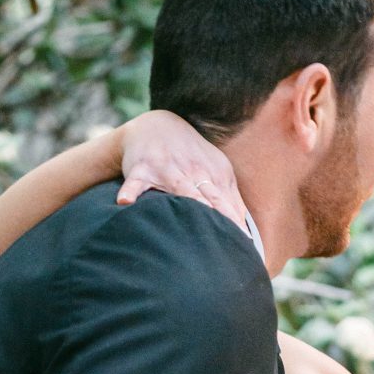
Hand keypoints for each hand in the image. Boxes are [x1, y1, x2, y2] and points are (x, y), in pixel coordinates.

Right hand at [116, 110, 254, 235]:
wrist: (156, 126)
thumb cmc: (191, 156)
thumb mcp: (217, 171)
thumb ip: (232, 200)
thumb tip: (248, 233)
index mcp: (214, 174)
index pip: (227, 204)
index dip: (234, 224)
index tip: (242, 246)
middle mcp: (192, 171)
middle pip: (207, 198)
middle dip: (216, 216)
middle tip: (223, 241)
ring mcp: (166, 169)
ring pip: (178, 189)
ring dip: (184, 201)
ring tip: (189, 221)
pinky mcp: (141, 169)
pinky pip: (135, 183)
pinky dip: (130, 192)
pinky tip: (125, 203)